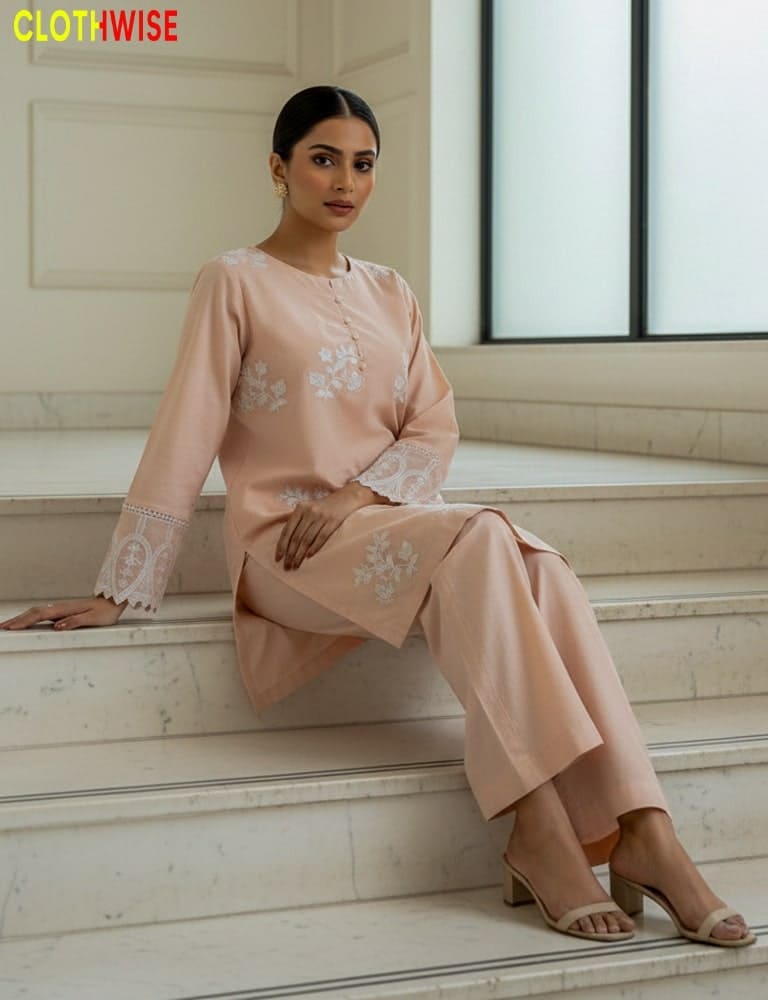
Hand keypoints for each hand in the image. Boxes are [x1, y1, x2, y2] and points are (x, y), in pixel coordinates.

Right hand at [0, 596, 127, 630]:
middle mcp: (60, 607)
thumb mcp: (93, 619)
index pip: (39, 616)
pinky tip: (26, 622)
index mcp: (64, 609)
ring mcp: (61, 609)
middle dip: (16, 620)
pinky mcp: (63, 611)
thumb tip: (56, 626)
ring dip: (21, 618)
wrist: (114, 601)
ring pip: (36, 613)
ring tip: (8, 625)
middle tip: (1, 627)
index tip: (10, 628)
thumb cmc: (105, 612)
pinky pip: (42, 614)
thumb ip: (75, 622)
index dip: (23, 622)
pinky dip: (30, 618)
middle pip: (33, 613)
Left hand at [275, 484, 370, 570]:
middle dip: (290, 554)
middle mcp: (309, 512)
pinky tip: (309, 556)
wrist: (346, 498)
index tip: (278, 558)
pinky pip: (321, 538)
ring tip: (296, 565)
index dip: (281, 546)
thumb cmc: (324, 506)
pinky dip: (314, 548)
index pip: (287, 530)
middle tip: (287, 566)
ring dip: (300, 555)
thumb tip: (286, 542)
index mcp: (300, 509)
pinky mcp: (333, 522)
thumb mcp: (308, 508)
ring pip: (307, 540)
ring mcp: (321, 517)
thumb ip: (297, 521)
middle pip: (296, 537)